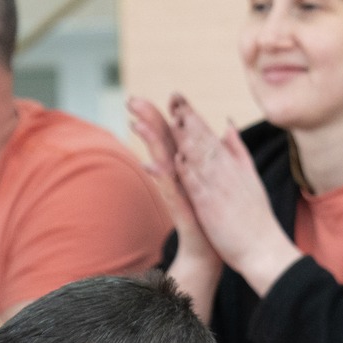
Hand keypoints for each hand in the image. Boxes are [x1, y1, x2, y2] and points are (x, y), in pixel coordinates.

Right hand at [128, 95, 218, 272]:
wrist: (211, 250)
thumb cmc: (207, 216)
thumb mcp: (206, 181)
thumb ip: (201, 157)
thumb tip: (197, 136)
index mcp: (186, 167)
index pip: (174, 134)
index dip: (166, 113)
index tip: (155, 92)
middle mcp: (177, 177)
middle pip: (161, 142)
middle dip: (148, 120)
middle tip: (131, 99)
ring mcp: (176, 193)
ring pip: (160, 162)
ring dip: (150, 144)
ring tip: (138, 124)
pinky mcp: (178, 209)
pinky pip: (169, 191)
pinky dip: (162, 177)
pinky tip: (154, 164)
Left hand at [168, 95, 298, 292]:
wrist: (264, 249)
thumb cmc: (256, 218)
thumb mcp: (250, 177)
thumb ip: (237, 150)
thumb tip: (227, 125)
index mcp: (233, 165)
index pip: (209, 135)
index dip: (192, 116)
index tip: (177, 98)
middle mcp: (226, 172)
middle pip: (202, 141)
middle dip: (186, 118)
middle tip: (171, 98)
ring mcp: (218, 189)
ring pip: (199, 158)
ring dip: (183, 138)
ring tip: (170, 119)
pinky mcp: (211, 207)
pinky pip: (197, 185)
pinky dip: (186, 170)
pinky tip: (175, 157)